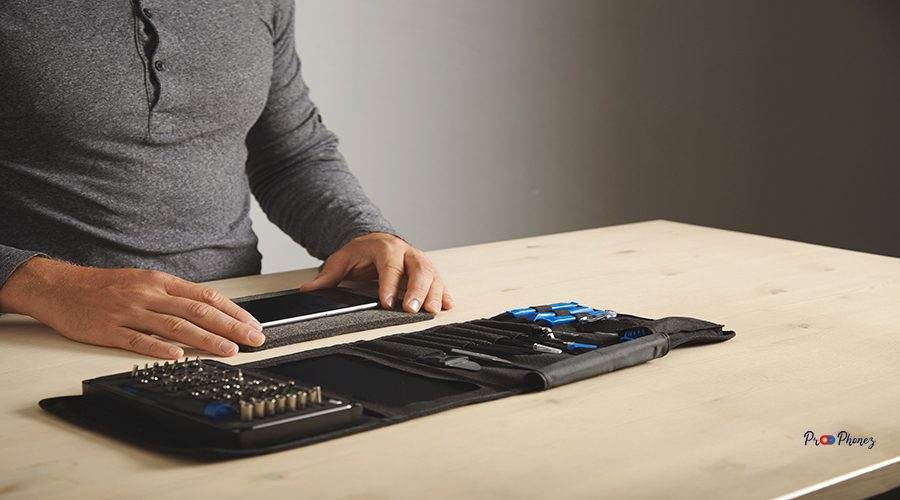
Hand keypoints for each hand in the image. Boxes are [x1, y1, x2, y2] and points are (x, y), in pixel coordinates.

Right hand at [0, 258, 264, 358]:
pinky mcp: (109, 330)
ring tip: (228, 351)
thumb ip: (174, 296)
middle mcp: (149, 295)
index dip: (233, 312)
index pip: (206, 296)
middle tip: (253, 340)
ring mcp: (130, 312)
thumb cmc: (105, 287)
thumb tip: (208, 310)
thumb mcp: (145, 282)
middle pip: (198, 311)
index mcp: (160, 282)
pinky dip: (159, 348)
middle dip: (230, 327)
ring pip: (175, 326)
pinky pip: (137, 340)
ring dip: (206, 340)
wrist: (60, 287)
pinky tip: (178, 356)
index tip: (252, 325)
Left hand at [300, 232, 453, 313]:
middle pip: (418, 269)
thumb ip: (328, 276)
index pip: (390, 266)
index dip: (390, 285)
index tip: (387, 303)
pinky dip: (444, 293)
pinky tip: (447, 305)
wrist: (377, 239)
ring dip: (434, 293)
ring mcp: (419, 261)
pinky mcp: (428, 270)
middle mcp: (406, 253)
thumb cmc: (362, 251)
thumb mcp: (342, 259)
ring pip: (432, 275)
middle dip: (417, 291)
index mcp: (386, 248)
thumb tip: (308, 289)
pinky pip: (439, 280)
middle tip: (413, 309)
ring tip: (433, 311)